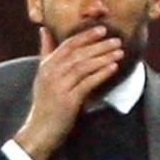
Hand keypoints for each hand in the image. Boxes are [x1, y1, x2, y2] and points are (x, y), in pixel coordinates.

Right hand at [12, 26, 122, 159]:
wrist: (40, 130)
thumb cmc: (45, 102)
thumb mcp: (43, 75)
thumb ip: (46, 52)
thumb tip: (44, 30)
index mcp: (47, 66)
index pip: (67, 45)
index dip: (85, 36)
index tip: (102, 29)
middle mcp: (51, 74)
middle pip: (78, 54)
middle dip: (99, 45)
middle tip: (116, 40)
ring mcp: (59, 87)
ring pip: (84, 66)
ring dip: (103, 58)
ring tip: (119, 52)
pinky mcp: (68, 100)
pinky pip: (87, 83)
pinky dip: (101, 74)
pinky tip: (113, 68)